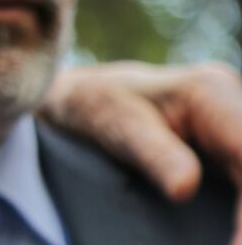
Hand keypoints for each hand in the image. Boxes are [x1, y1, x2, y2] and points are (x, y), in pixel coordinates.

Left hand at [43, 61, 241, 242]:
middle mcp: (237, 107)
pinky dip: (240, 215)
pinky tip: (230, 236)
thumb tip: (185, 188)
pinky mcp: (239, 152)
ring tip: (228, 243)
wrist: (95, 98)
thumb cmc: (103, 106)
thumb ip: (153, 153)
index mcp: (212, 92)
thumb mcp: (116, 123)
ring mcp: (241, 129)